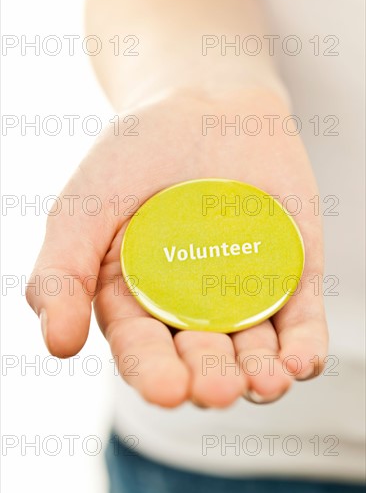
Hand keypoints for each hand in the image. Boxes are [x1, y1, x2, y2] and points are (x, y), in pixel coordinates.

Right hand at [26, 90, 327, 407]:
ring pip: (253, 348)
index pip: (143, 349)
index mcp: (136, 301)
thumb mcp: (83, 207)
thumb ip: (61, 272)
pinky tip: (301, 362)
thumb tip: (58, 343)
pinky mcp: (289, 273)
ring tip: (266, 382)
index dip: (153, 373)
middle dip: (210, 378)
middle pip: (202, 356)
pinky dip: (304, 344)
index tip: (167, 389)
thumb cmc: (134, 156)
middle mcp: (190, 308)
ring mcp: (242, 292)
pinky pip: (300, 317)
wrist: (201, 103)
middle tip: (217, 389)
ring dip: (260, 374)